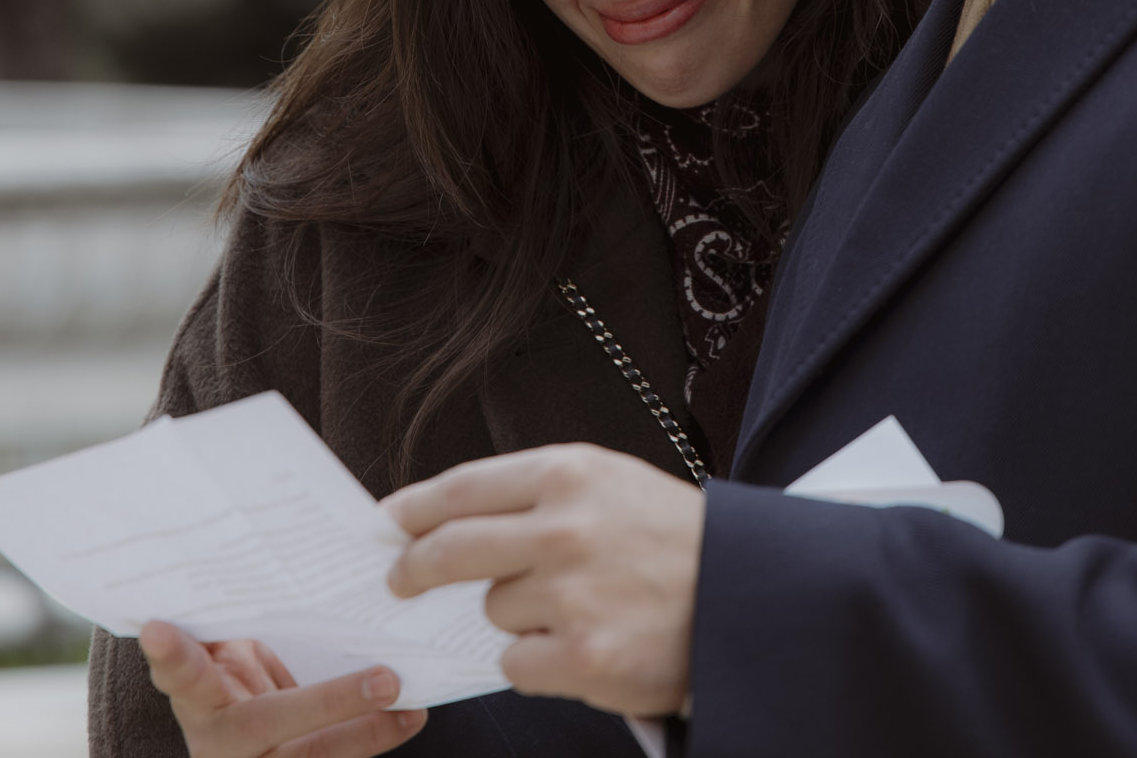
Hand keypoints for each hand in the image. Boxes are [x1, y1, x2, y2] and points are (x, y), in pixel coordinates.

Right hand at [138, 622, 426, 757]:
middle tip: (385, 679)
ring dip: (368, 730)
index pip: (181, 673)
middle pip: (268, 721)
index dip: (171, 654)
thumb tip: (270, 555)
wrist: (237, 739)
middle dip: (329, 701)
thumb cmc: (228, 675)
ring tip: (409, 700)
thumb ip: (236, 623)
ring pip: (313, 754)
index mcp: (195, 694)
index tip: (158, 628)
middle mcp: (219, 736)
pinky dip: (377, 734)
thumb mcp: (224, 650)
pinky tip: (412, 713)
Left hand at [383, 444, 702, 717]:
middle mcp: (566, 529)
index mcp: (569, 474)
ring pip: (493, 610)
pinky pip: (516, 662)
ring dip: (515, 615)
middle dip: (413, 568)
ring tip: (575, 606)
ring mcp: (574, 596)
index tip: (390, 522)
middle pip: (450, 550)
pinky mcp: (584, 657)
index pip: (461, 489)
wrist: (747, 594)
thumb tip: (445, 517)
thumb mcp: (609, 483)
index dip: (414, 509)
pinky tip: (581, 643)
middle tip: (401, 579)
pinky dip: (537, 660)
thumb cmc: (671, 538)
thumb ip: (532, 494)